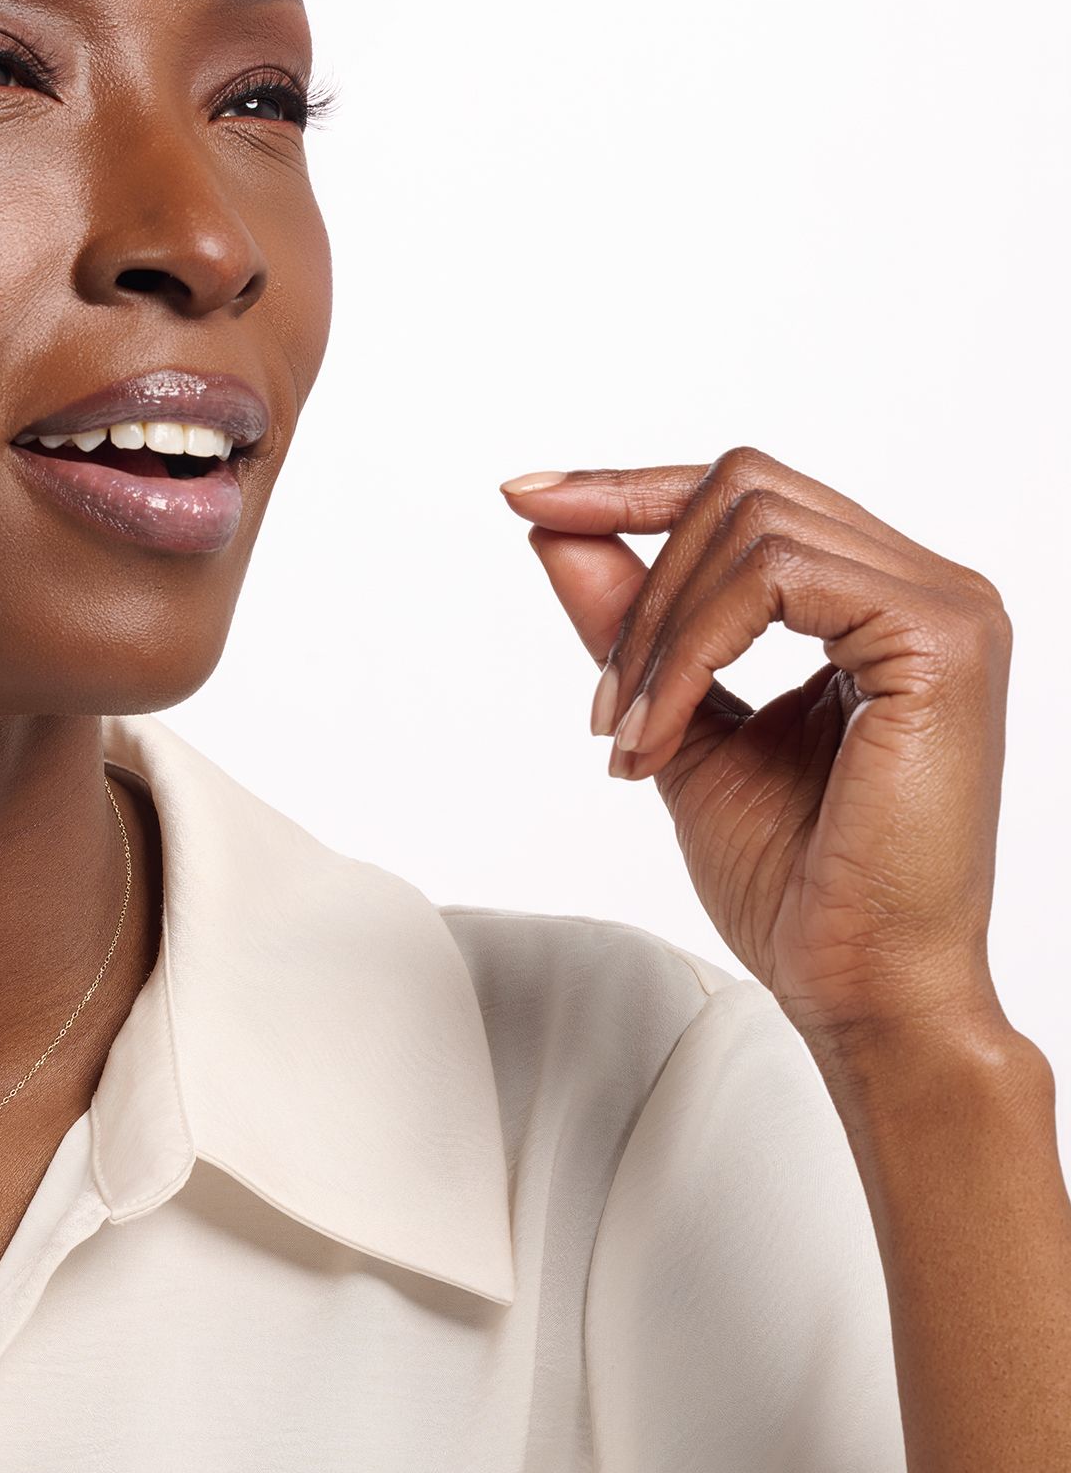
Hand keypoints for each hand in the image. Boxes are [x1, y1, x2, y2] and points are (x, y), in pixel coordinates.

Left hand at [503, 446, 1015, 1055]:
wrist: (857, 985)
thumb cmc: (795, 882)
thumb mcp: (676, 726)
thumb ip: (629, 630)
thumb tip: (551, 531)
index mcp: (872, 602)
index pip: (742, 497)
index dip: (628, 489)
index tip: (527, 500)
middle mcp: (920, 586)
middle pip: (740, 488)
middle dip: (637, 586)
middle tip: (604, 707)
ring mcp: (944, 604)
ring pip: (748, 527)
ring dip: (654, 637)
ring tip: (632, 740)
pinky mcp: (941, 638)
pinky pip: (774, 579)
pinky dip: (690, 653)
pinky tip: (662, 737)